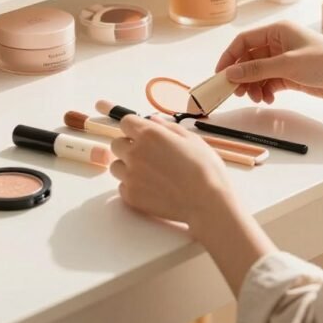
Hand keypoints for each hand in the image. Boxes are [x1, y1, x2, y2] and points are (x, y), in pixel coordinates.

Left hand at [110, 114, 233, 232]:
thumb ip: (168, 127)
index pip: (125, 122)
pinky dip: (132, 185)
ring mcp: (131, 176)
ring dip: (127, 166)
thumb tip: (152, 120)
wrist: (207, 203)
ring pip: (116, 166)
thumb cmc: (205, 169)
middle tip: (148, 154)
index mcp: (150, 135)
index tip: (141, 133)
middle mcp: (135, 153)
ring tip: (149, 173)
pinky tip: (150, 187)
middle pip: (116, 143)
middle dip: (129, 146)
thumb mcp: (191, 139)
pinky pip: (122, 186)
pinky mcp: (131, 196)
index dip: (134, 127)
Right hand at [216, 20, 322, 104]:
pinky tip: (269, 98)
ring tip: (257, 98)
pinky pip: (270, 82)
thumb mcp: (287, 64)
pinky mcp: (292, 75)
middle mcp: (279, 43)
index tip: (221, 75)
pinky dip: (266, 90)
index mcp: (277, 31)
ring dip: (253, 86)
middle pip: (249, 58)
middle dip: (242, 75)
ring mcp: (285, 60)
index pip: (244, 41)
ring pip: (258, 73)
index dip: (230, 57)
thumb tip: (231, 73)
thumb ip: (257, 69)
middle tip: (236, 92)